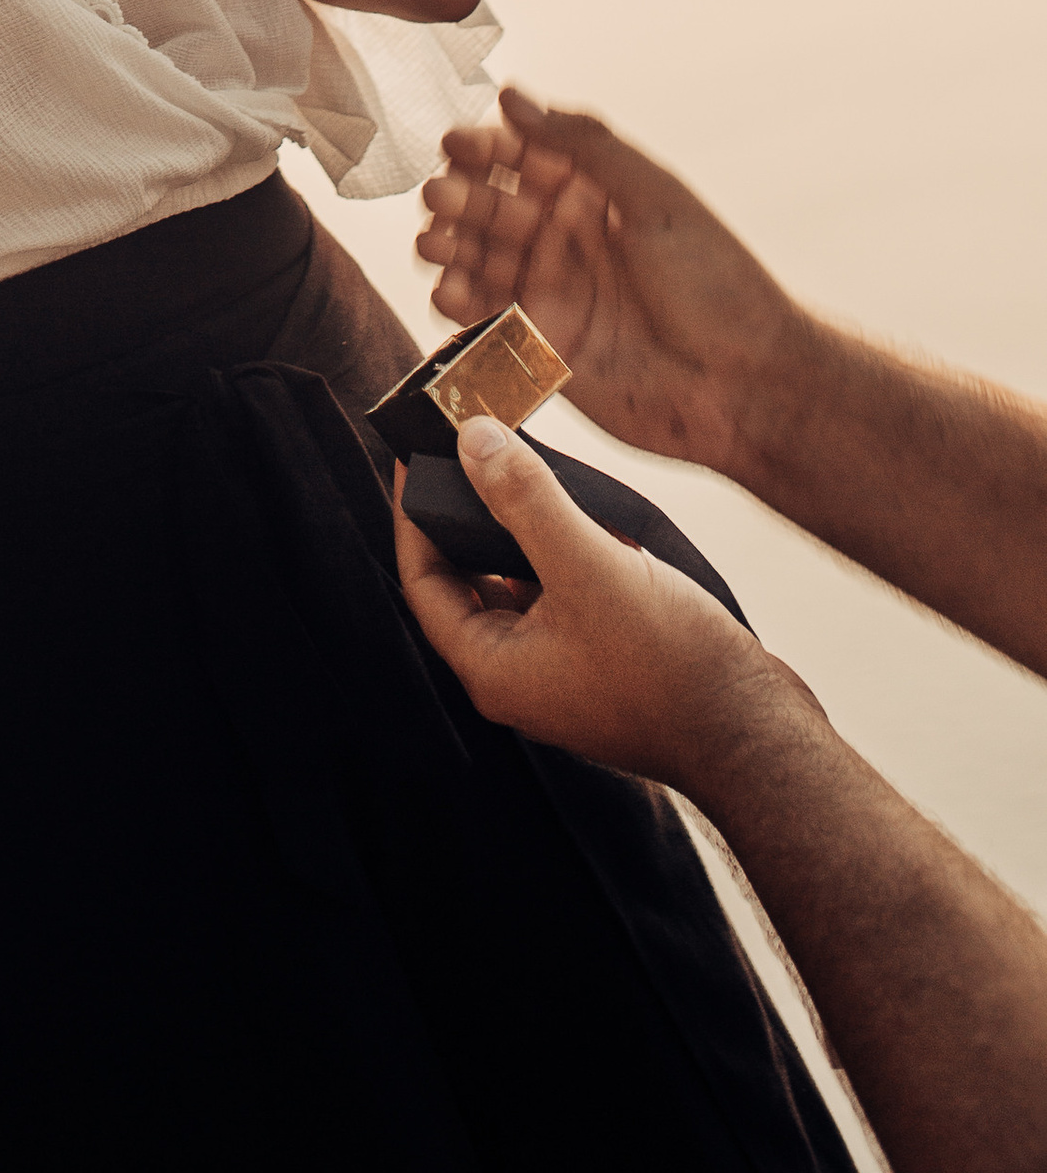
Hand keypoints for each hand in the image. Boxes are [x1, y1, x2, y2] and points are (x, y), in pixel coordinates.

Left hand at [392, 416, 796, 792]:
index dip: (413, 514)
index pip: (424, 580)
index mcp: (492, 668)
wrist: (758, 735)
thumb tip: (472, 438)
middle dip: (468, 513)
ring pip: (520, 583)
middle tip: (472, 448)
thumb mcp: (587, 566)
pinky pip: (564, 596)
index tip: (415, 454)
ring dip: (521, 529)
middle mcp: (519, 675)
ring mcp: (563, 672)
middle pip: (468, 579)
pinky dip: (565, 553)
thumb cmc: (671, 665)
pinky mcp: (605, 662)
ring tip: (529, 465)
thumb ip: (524, 500)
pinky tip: (589, 513)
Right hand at [415, 89, 807, 478]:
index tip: (456, 144)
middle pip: (490, 206)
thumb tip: (513, 96)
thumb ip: (583, 144)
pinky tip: (447, 293)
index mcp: (594, 195)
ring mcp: (550, 293)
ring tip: (433, 243)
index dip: (486, 148)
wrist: (747, 386)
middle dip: (459, 196)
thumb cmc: (718, 285)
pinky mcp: (538, 348)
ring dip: (447, 247)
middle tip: (440, 196)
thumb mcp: (656, 197)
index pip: (523, 158)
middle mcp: (566, 239)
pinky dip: (456, 304)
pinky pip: (482, 319)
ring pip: (476, 259)